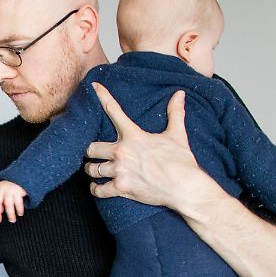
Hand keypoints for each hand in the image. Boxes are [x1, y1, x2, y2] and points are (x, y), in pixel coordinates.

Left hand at [0, 181, 27, 221]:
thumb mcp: (2, 193)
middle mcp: (1, 189)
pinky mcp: (18, 191)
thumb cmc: (10, 187)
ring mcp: (9, 190)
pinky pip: (18, 202)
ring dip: (10, 213)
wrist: (22, 176)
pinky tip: (20, 213)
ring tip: (12, 220)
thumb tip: (0, 211)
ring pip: (8, 204)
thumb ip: (0, 201)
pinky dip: (19, 209)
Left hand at [85, 83, 216, 212]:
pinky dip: (96, 189)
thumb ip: (175, 113)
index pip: (113, 110)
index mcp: (133, 135)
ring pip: (93, 169)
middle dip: (90, 151)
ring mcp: (120, 171)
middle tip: (93, 153)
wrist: (184, 187)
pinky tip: (97, 187)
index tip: (94, 87)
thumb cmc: (181, 161)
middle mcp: (122, 152)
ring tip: (94, 169)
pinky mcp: (121, 188)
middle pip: (91, 148)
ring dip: (92, 170)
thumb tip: (180, 94)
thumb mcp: (177, 135)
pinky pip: (99, 190)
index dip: (102, 96)